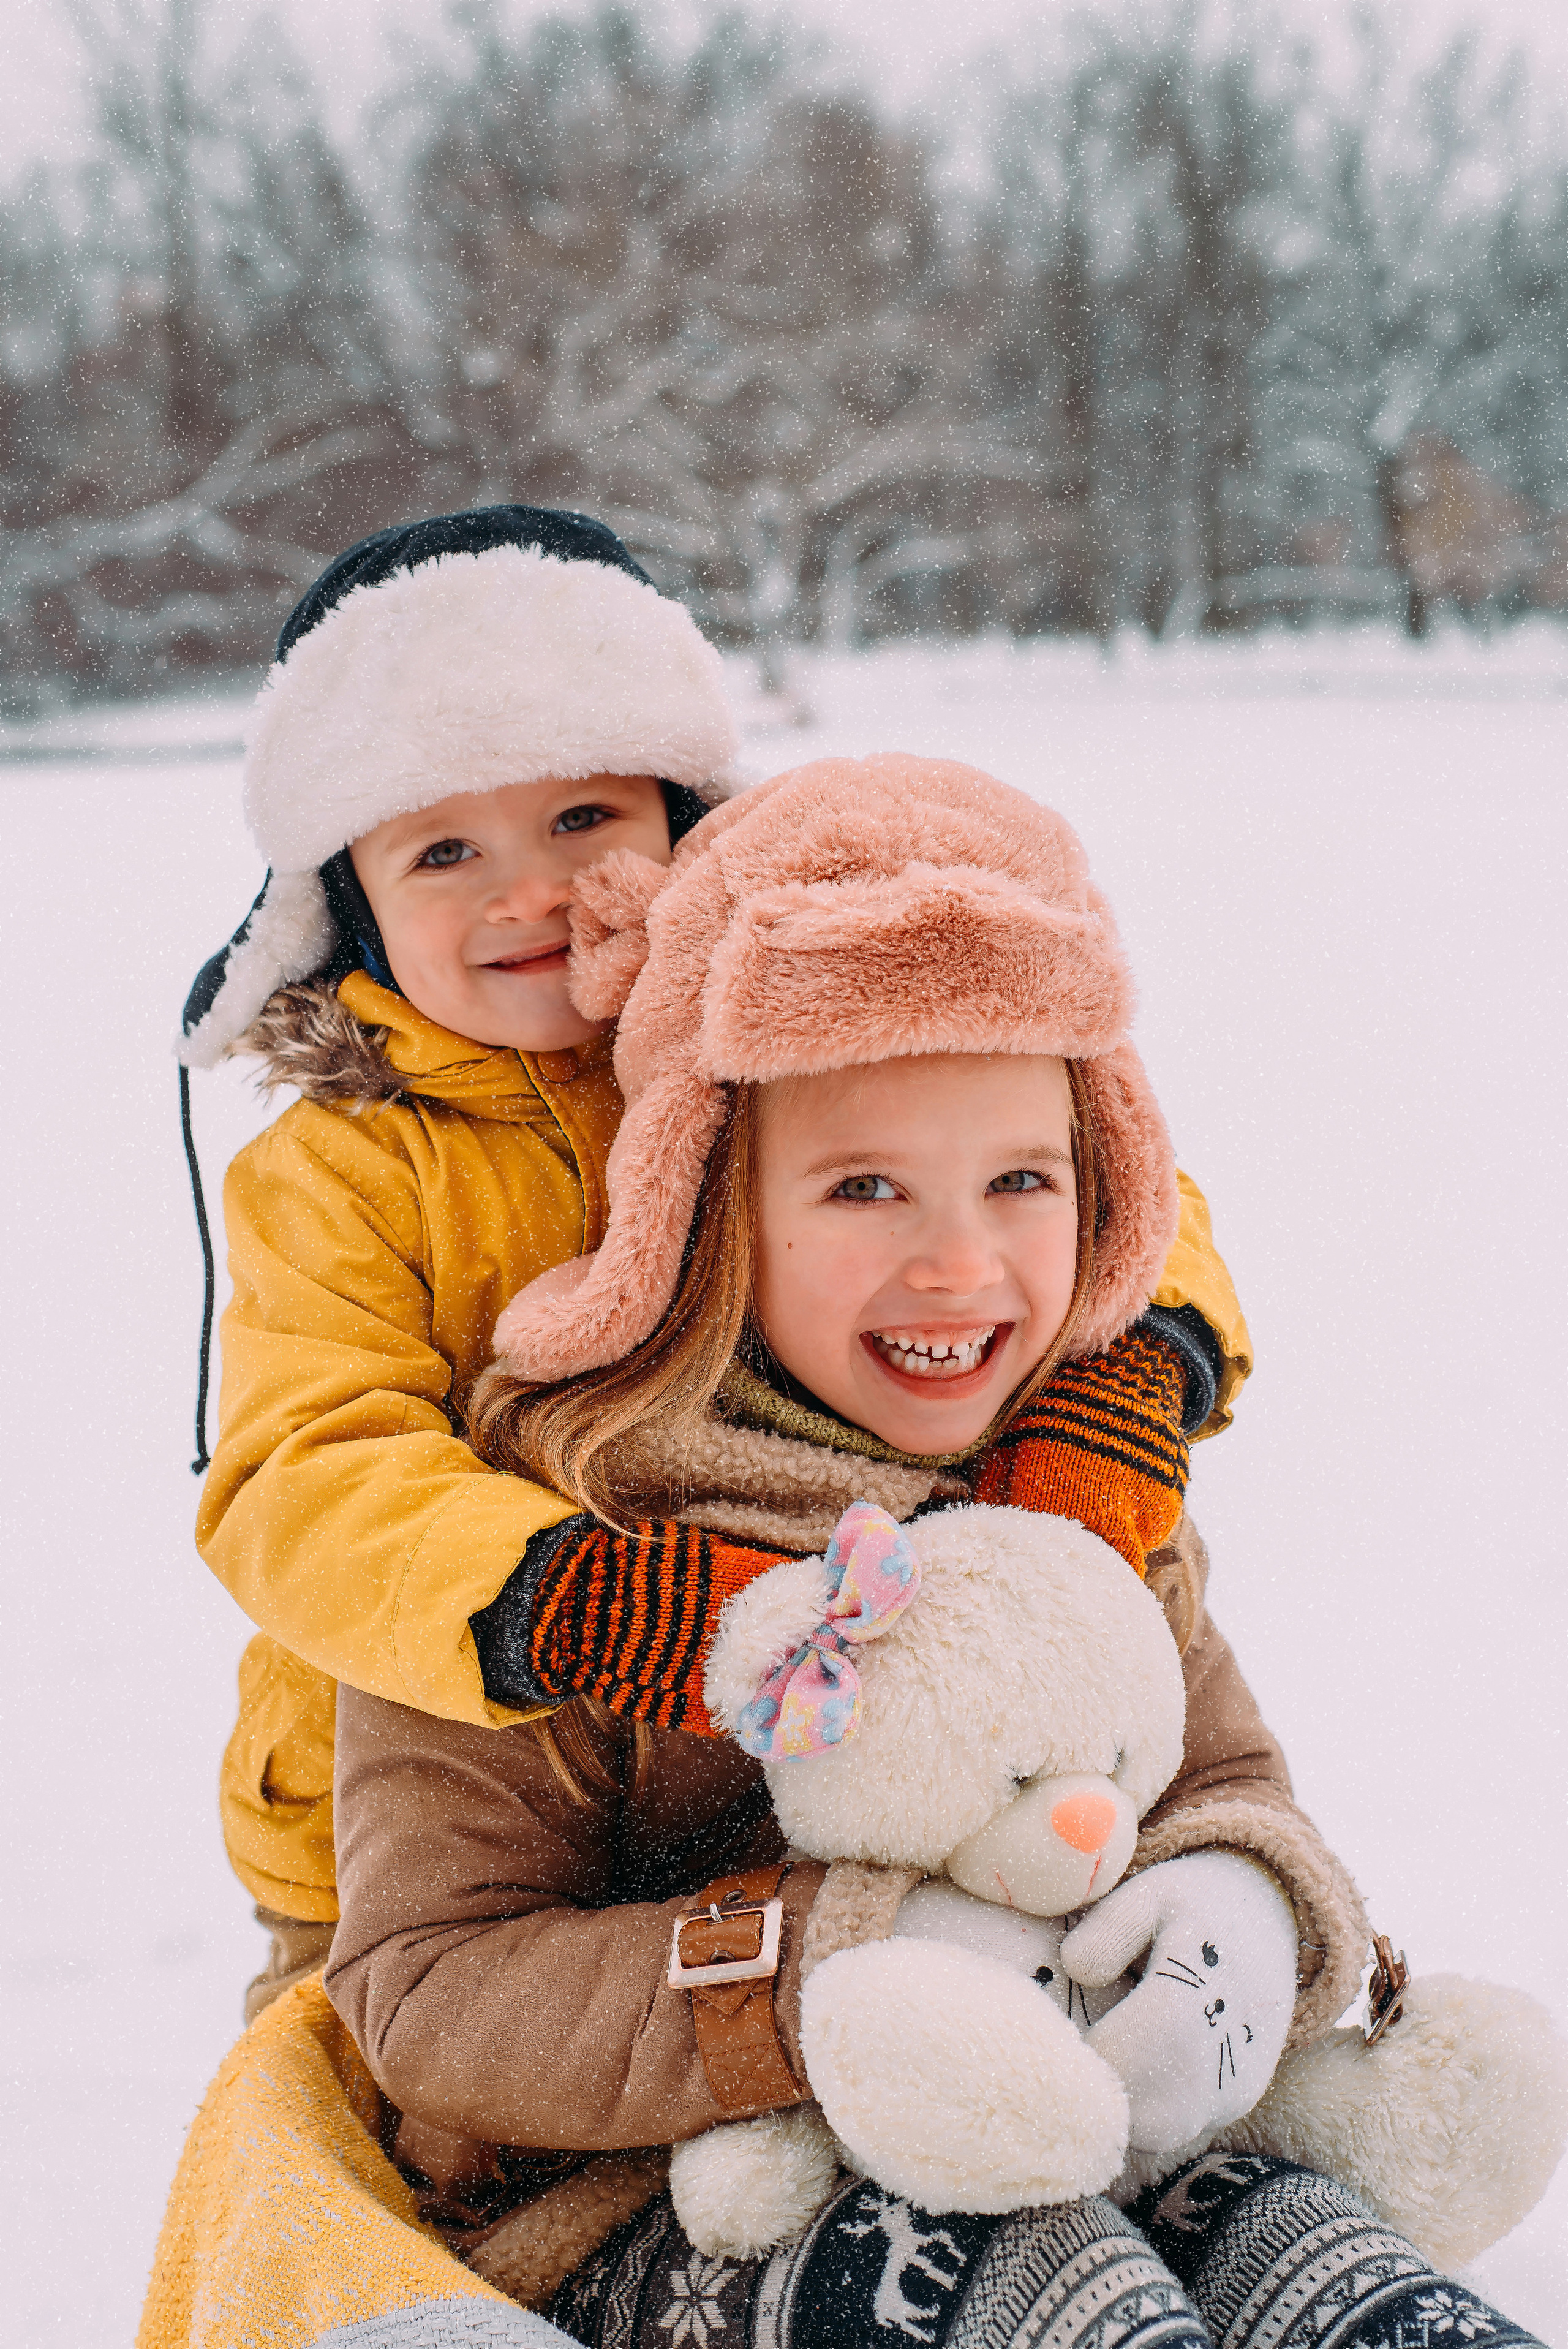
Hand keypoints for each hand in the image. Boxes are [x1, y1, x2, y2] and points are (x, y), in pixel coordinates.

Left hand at [1060, 1850, 1297, 2151]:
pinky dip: (1145, 2111)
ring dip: (1115, 2110)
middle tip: (1063, 2053)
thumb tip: (1075, 1968)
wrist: (1273, 1920)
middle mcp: (1219, 2061)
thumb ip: (1110, 1928)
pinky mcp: (1235, 2103)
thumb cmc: (1196, 1903)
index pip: (1116, 2061)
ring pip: (1156, 2133)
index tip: (1045, 2035)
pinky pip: (1180, 2129)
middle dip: (1089, 2097)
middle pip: (1135, 2116)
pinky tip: (1127, 2066)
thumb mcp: (1151, 1892)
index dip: (1072, 2060)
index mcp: (1193, 2002)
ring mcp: (1232, 2091)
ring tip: (1094, 2056)